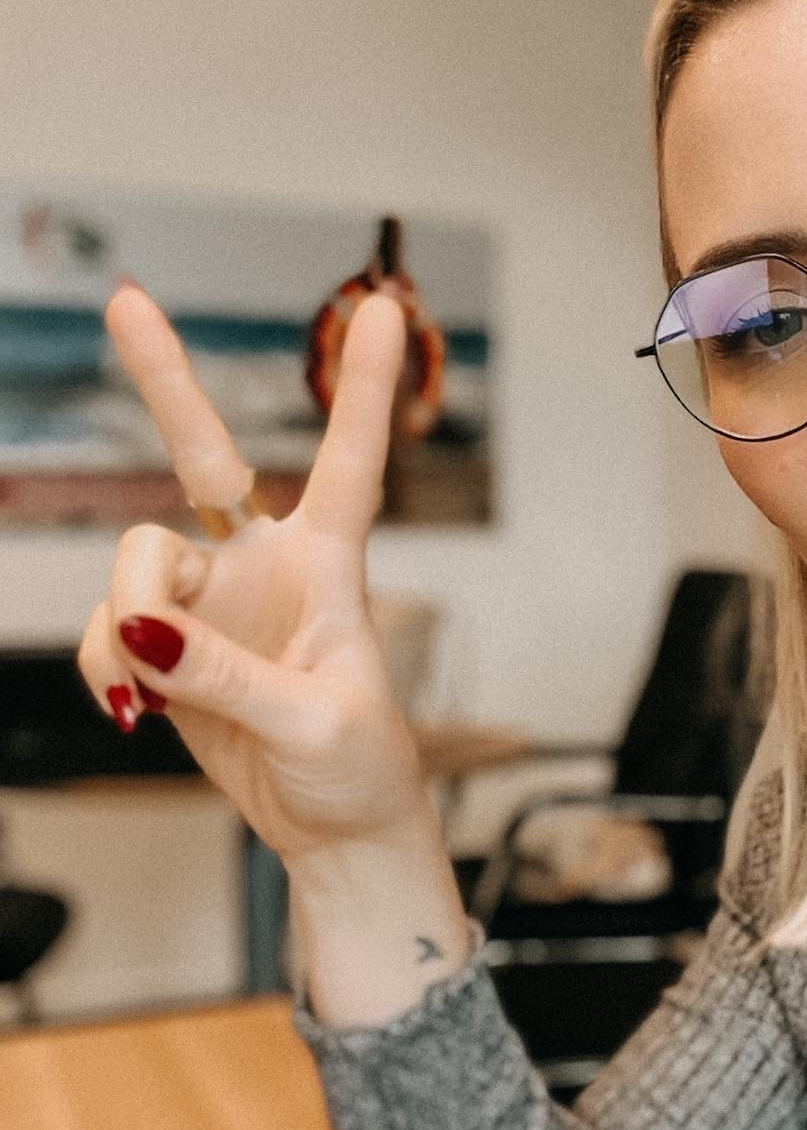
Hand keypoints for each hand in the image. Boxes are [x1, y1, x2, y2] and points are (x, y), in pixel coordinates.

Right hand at [76, 281, 434, 861]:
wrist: (332, 829)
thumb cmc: (357, 767)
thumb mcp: (314, 724)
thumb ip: (233, 678)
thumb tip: (146, 634)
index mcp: (330, 567)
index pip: (349, 464)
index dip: (362, 386)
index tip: (378, 306)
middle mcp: (266, 566)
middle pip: (206, 459)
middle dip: (166, 381)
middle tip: (126, 300)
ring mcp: (212, 605)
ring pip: (134, 569)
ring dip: (124, 625)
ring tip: (146, 696)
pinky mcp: (170, 649)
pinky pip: (108, 635)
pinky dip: (104, 668)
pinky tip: (132, 712)